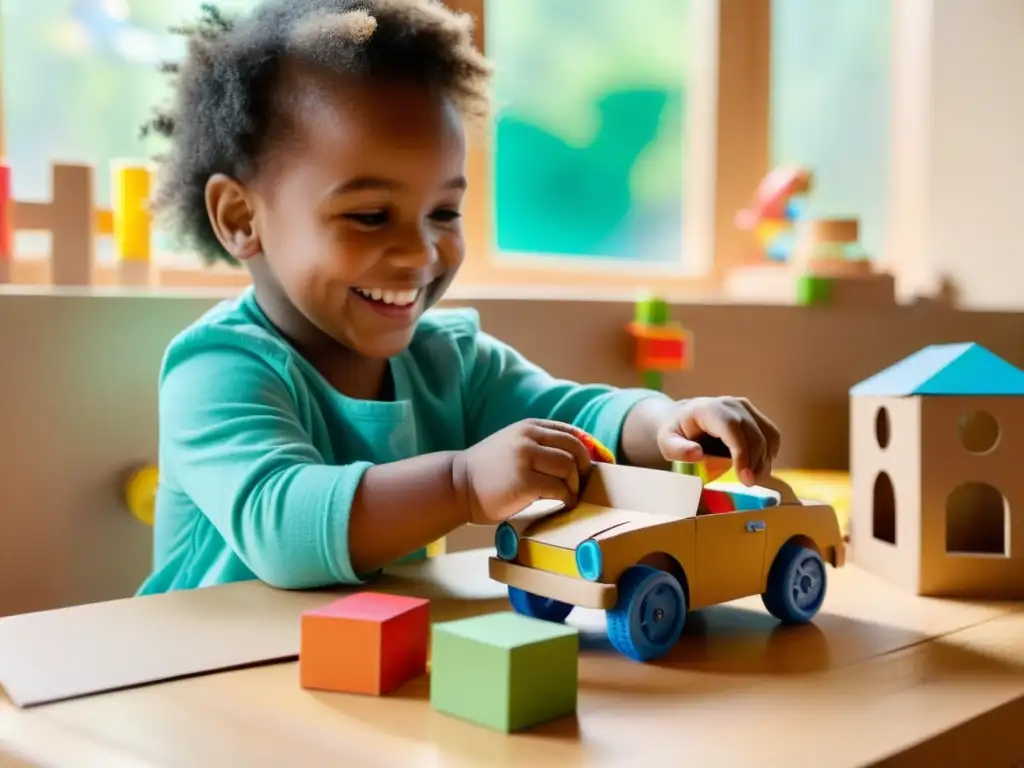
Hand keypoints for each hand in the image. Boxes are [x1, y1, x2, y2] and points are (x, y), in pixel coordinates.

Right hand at [453, 419, 593, 524]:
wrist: (457, 485)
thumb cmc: (488, 471)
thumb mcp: (513, 445)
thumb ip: (539, 445)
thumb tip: (578, 458)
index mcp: (529, 427)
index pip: (571, 433)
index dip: (587, 450)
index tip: (589, 467)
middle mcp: (528, 437)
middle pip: (575, 449)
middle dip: (583, 468)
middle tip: (579, 483)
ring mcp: (526, 458)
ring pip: (569, 468)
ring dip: (574, 485)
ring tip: (568, 496)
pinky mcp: (525, 482)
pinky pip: (560, 489)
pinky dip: (567, 498)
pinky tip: (562, 504)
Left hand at [657, 397, 780, 485]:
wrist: (684, 417)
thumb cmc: (676, 432)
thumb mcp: (667, 442)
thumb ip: (678, 449)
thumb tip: (697, 454)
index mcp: (710, 409)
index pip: (733, 429)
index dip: (742, 453)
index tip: (744, 477)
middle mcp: (732, 405)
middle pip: (754, 435)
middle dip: (755, 462)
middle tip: (748, 484)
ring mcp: (746, 408)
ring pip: (768, 436)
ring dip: (765, 461)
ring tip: (752, 479)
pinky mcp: (755, 415)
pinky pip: (771, 436)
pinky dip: (769, 454)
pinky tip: (757, 468)